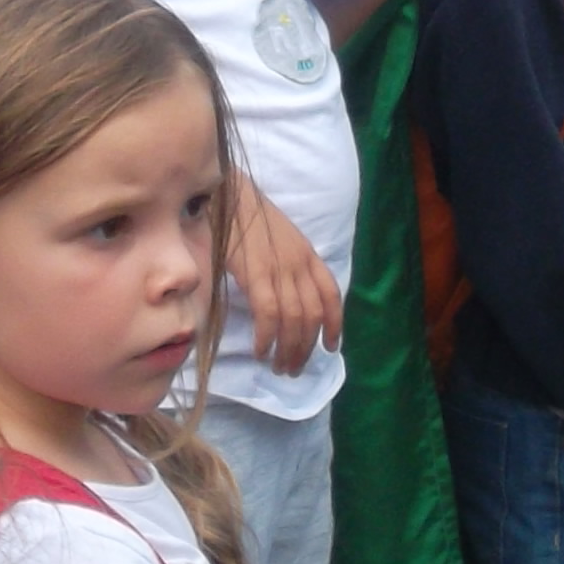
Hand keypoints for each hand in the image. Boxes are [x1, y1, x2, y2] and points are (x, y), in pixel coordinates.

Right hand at [219, 168, 343, 371]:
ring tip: (280, 367)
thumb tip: (288, 300)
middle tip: (294, 368)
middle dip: (306, 348)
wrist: (228, 194)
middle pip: (312, 315)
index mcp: (308, 255)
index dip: (335, 324)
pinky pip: (269, 314)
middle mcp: (299, 264)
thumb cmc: (248, 218)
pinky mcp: (256, 274)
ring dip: (288, 350)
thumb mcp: (282, 241)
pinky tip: (261, 350)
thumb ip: (290, 267)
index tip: (331, 348)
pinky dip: (267, 337)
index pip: (331, 295)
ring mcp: (280, 269)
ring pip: (294, 320)